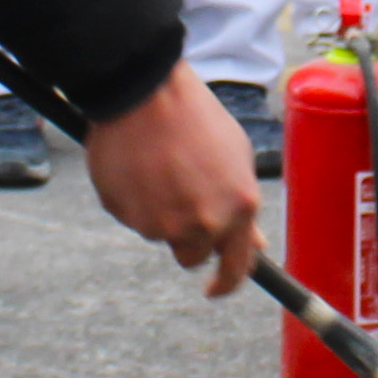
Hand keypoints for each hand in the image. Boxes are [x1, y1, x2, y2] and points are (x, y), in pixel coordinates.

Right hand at [83, 64, 263, 292]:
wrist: (145, 90)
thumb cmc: (195, 115)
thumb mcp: (235, 156)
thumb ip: (242, 207)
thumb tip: (252, 245)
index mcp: (237, 209)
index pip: (236, 270)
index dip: (225, 284)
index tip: (215, 287)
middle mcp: (200, 223)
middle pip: (191, 255)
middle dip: (188, 236)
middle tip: (181, 195)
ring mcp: (159, 222)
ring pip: (159, 232)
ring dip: (160, 211)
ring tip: (158, 166)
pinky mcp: (125, 213)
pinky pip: (132, 216)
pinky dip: (134, 199)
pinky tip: (137, 164)